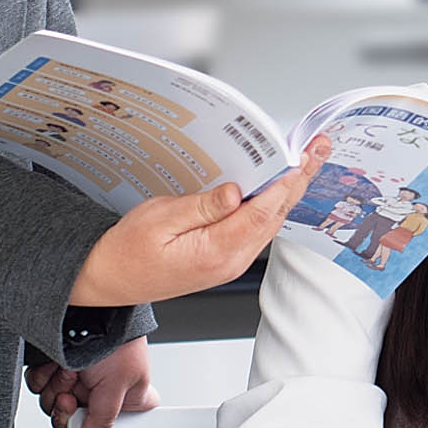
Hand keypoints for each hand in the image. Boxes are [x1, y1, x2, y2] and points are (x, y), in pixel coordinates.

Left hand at [24, 338, 158, 427]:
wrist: (94, 308)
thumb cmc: (119, 337)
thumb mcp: (119, 384)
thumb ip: (104, 420)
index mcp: (128, 397)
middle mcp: (102, 390)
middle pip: (74, 420)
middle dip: (68, 408)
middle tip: (72, 396)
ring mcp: (80, 378)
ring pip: (53, 404)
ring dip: (56, 389)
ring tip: (68, 372)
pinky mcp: (59, 367)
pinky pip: (39, 386)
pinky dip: (43, 377)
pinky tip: (55, 365)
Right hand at [68, 149, 319, 306]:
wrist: (108, 279)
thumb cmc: (126, 251)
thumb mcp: (158, 219)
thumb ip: (200, 206)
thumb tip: (234, 192)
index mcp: (215, 252)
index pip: (261, 214)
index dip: (285, 184)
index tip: (302, 158)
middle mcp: (230, 260)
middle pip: (275, 216)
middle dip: (299, 180)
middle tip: (319, 148)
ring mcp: (231, 261)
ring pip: (270, 221)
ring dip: (290, 189)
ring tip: (308, 159)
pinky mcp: (226, 256)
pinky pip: (258, 227)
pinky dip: (273, 202)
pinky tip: (279, 184)